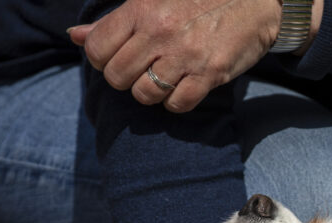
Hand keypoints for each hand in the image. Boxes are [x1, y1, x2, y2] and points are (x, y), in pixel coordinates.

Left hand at [68, 0, 318, 112]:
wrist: (256, 0)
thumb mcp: (152, 0)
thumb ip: (114, 21)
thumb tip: (75, 37)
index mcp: (140, 9)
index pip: (96, 50)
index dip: (101, 60)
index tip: (118, 58)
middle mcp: (159, 32)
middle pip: (117, 77)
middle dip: (125, 79)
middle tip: (142, 70)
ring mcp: (185, 55)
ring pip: (144, 94)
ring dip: (150, 93)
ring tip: (162, 80)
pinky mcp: (209, 74)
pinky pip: (177, 105)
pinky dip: (176, 103)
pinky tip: (183, 88)